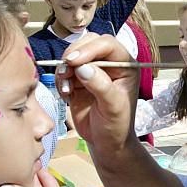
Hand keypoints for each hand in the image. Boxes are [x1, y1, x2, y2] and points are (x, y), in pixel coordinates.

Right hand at [58, 36, 140, 155]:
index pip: (107, 44)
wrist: (106, 142)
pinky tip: (65, 94)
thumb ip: (101, 86)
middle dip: (73, 55)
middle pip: (88, 43)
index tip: (73, 61)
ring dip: (64, 68)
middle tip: (64, 72)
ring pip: (74, 55)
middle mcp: (110, 63)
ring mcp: (94, 70)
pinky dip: (60, 78)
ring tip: (65, 88)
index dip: (89, 49)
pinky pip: (65, 69)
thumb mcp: (113, 108)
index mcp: (126, 65)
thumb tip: (83, 67)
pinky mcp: (79, 79)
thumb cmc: (116, 126)